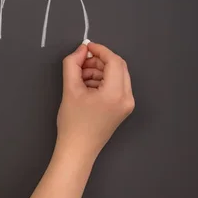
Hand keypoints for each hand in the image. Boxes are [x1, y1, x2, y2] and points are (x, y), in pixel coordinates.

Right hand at [55, 41, 134, 160]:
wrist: (77, 149)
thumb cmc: (72, 122)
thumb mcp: (70, 89)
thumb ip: (73, 64)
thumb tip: (81, 49)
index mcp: (116, 93)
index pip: (114, 61)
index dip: (100, 50)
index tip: (85, 47)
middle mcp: (127, 98)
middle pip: (118, 67)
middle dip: (99, 61)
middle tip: (80, 62)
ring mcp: (127, 104)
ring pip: (117, 76)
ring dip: (100, 71)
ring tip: (79, 77)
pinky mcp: (122, 108)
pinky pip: (116, 86)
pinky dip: (102, 81)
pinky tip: (86, 86)